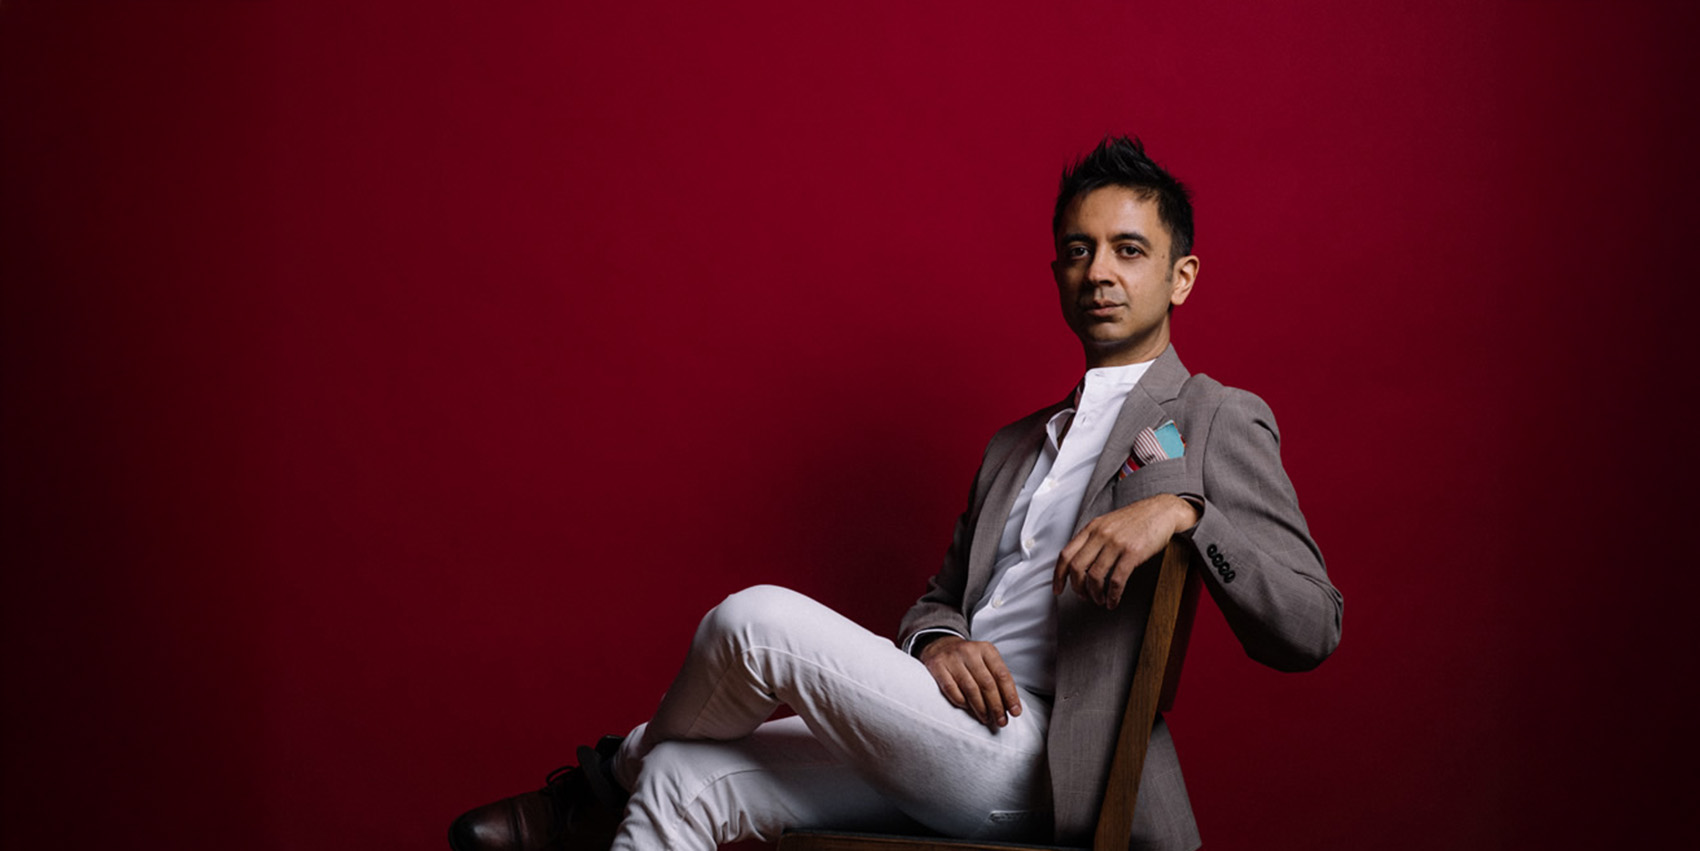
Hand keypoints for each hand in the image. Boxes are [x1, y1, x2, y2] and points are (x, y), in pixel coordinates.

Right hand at [919, 636, 1022, 729]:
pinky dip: (961, 702)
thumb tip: (1009, 705)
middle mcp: (970, 652)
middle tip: (1001, 721)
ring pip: (970, 688)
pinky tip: (968, 709)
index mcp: (986, 649)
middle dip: (996, 706)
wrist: (940, 645)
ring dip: (980, 708)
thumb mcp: (985, 660)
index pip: (1002, 675)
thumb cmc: (968, 659)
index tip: (1015, 712)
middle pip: (987, 683)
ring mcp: (952, 658)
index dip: (1010, 695)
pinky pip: (951, 689)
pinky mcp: (937, 666)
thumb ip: (997, 678)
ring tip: (986, 719)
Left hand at [1053, 494, 1197, 608]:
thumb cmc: (1136, 519)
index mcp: (1091, 528)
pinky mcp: (1132, 553)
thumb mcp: (1108, 523)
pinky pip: (1116, 580)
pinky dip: (1113, 595)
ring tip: (1100, 600)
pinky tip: (1113, 600)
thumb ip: (1093, 539)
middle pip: (1077, 568)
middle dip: (1077, 588)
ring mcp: (1116, 543)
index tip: (1058, 589)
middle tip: (1084, 597)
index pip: (1065, 554)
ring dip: (1095, 594)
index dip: (1058, 576)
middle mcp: (1100, 534)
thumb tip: (1079, 563)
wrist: (1162, 510)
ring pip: (1095, 577)